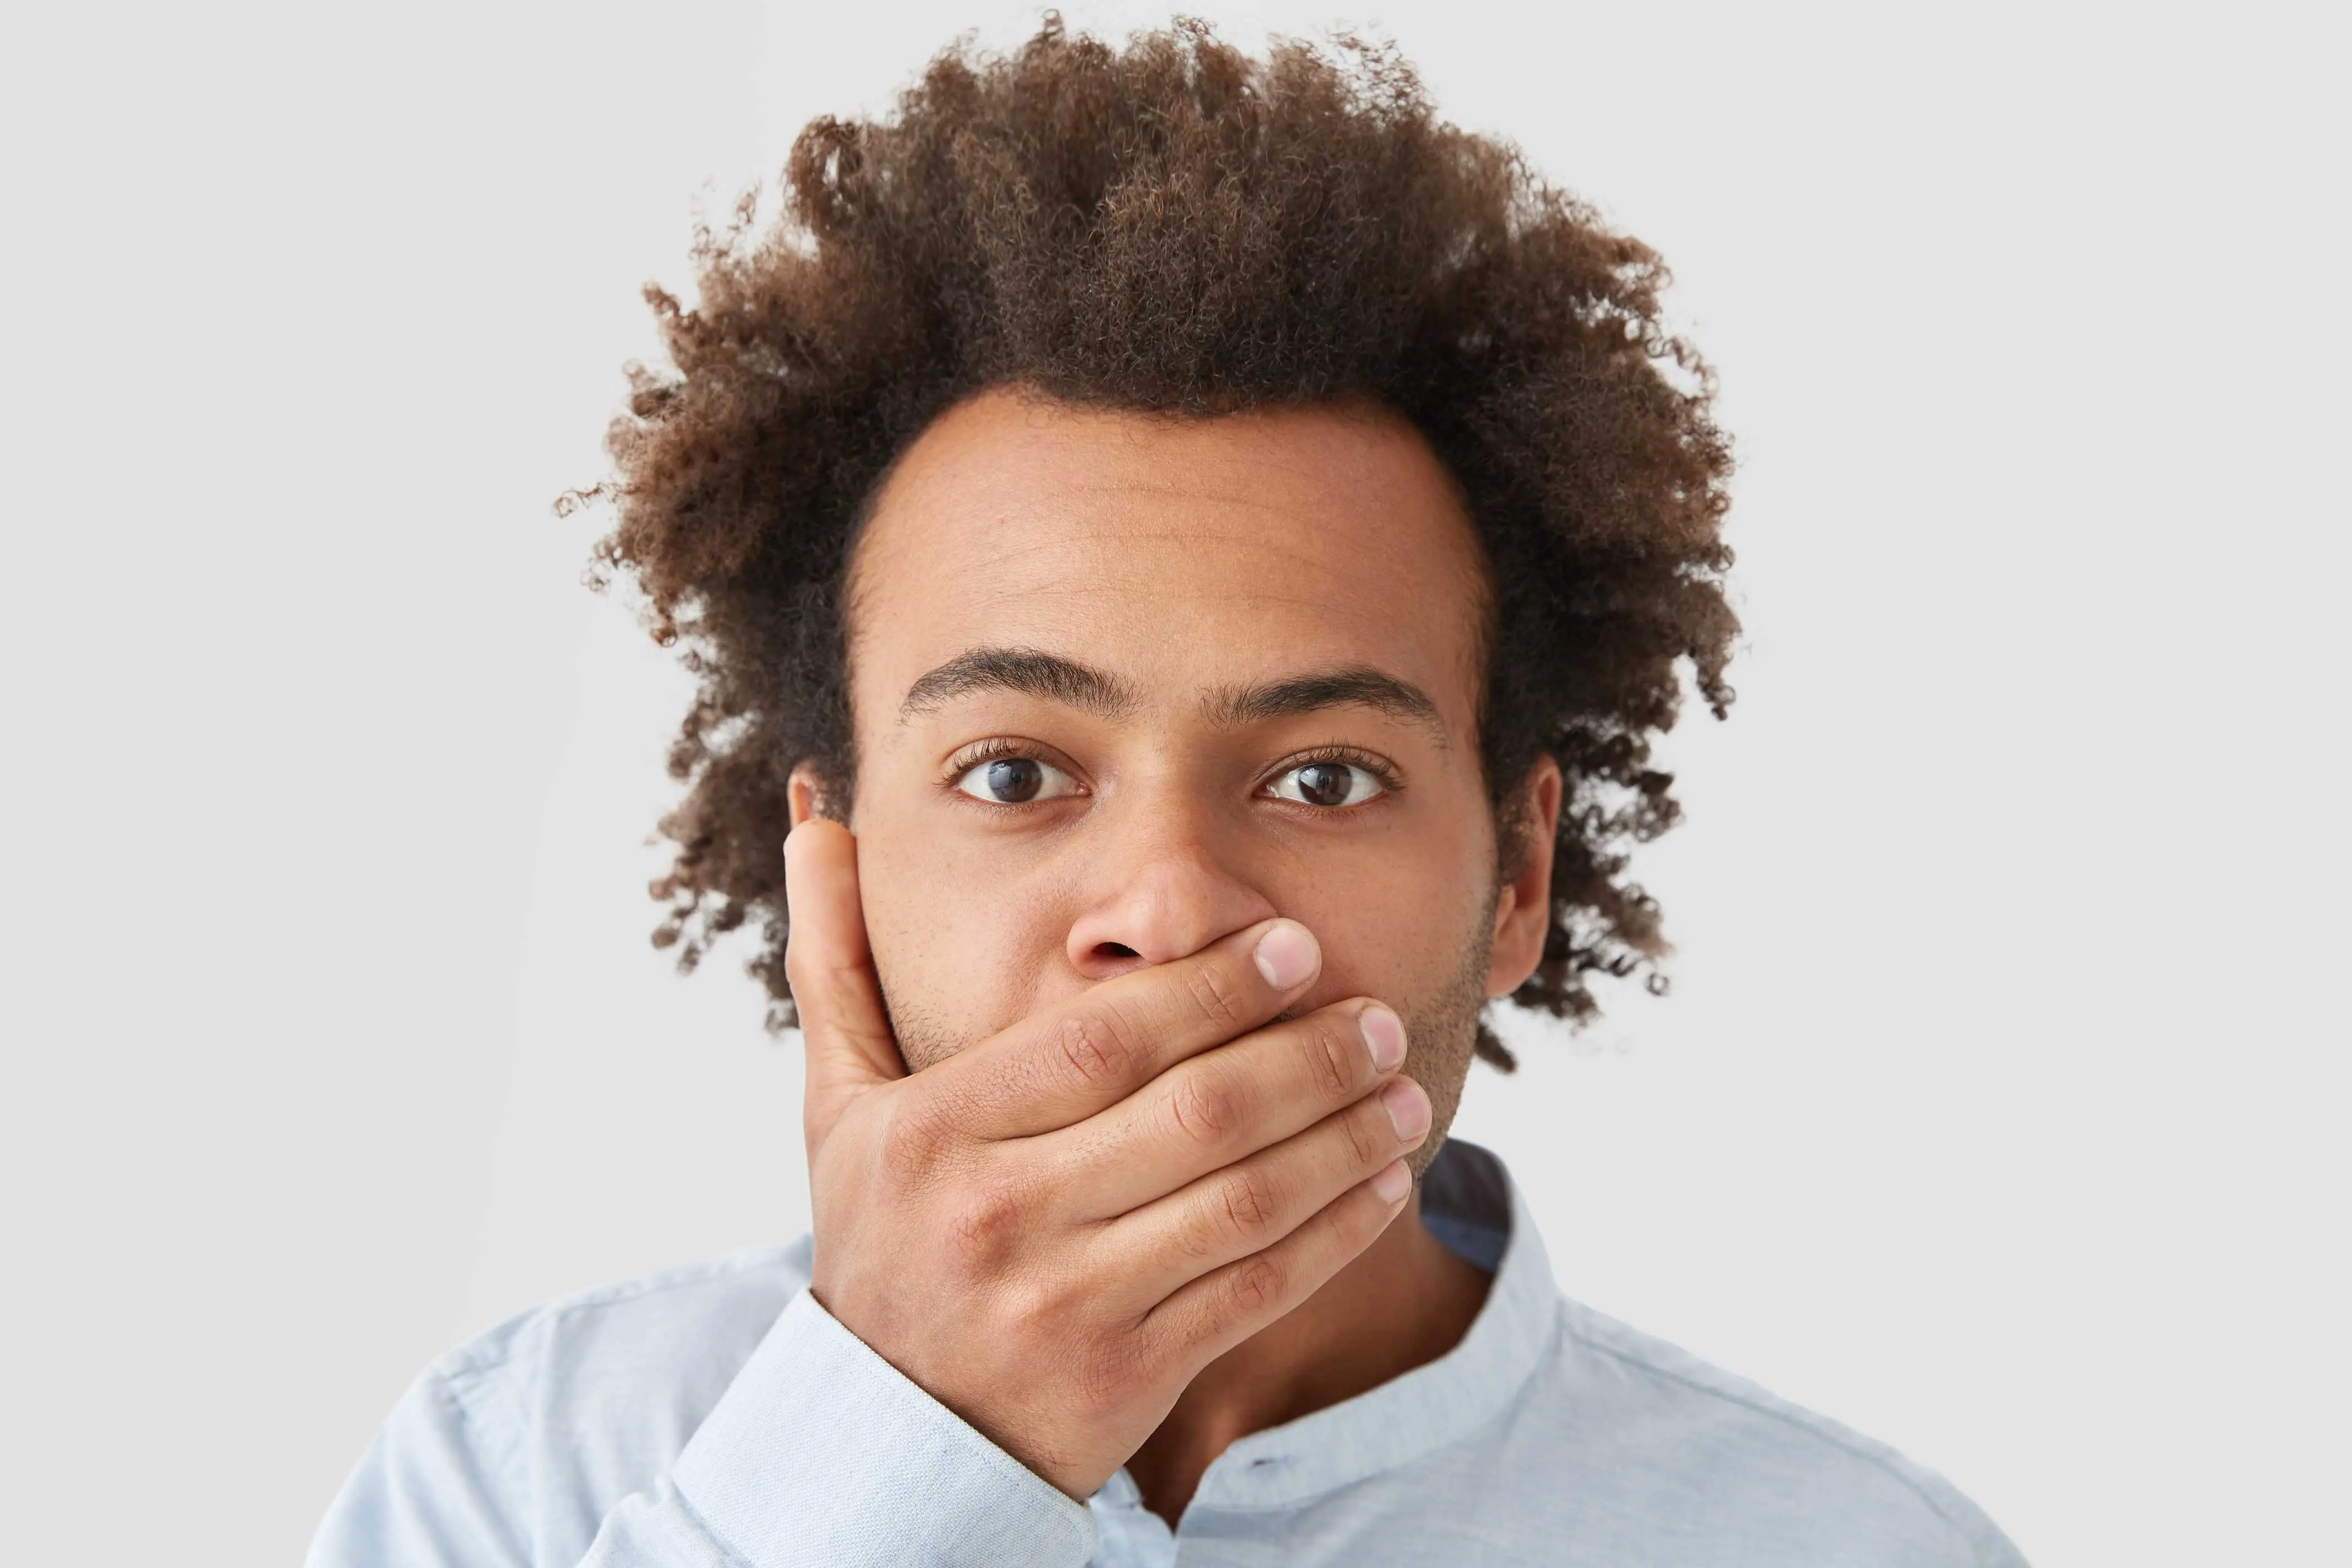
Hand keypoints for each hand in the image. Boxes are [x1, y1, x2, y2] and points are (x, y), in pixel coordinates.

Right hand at [781, 819, 1430, 1498]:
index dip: (1209, 986)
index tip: (1292, 947)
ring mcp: (1061, 1302)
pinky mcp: (1124, 1377)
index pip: (1099, 1038)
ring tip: (1405, 1088)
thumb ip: (835, 964)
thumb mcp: (837, 1108)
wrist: (885, 1434)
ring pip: (1239, 1199)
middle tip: (1376, 1015)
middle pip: (1188, 1112)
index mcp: (931, 1132)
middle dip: (1303, 1055)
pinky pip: (1255, 1289)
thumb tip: (816, 822)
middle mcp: (994, 1213)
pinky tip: (1385, 1182)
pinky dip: (1333, 1231)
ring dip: (1340, 1138)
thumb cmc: (879, 1242)